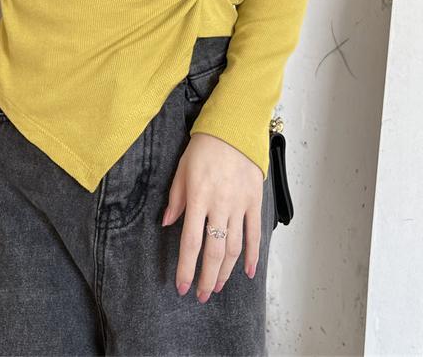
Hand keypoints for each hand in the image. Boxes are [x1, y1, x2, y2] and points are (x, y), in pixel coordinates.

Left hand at [162, 131, 263, 299]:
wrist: (234, 128)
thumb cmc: (204, 147)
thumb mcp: (182, 170)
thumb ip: (176, 199)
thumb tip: (168, 224)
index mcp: (198, 198)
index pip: (190, 242)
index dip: (186, 268)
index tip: (181, 287)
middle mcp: (219, 205)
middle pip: (214, 251)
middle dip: (206, 277)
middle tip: (200, 294)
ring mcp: (239, 205)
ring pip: (234, 248)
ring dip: (226, 271)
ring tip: (217, 286)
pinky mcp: (254, 201)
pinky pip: (254, 234)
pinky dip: (252, 255)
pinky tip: (247, 272)